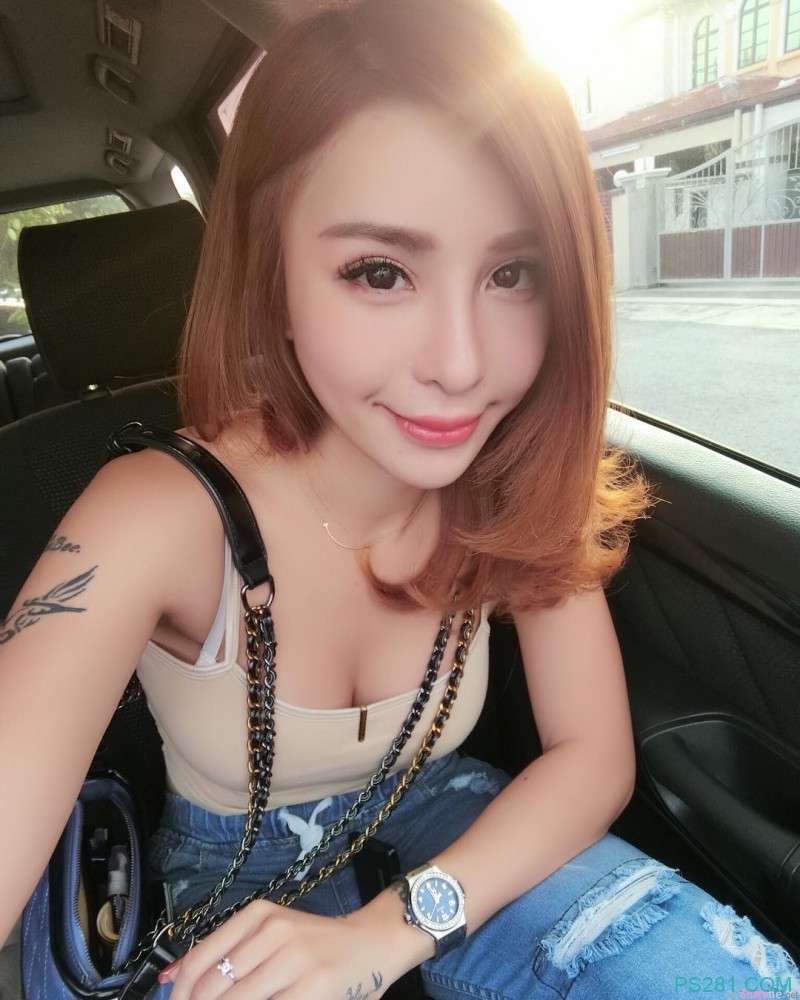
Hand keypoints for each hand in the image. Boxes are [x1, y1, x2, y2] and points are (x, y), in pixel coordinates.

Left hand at [160, 900, 390, 999]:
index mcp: (259, 915)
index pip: (199, 963)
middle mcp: (274, 932)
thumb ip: (226, 953)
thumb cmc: (316, 944)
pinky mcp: (313, 987)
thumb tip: (171, 981)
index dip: (179, 996)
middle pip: (213, 989)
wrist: (373, 943)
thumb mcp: (271, 933)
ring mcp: (294, 960)